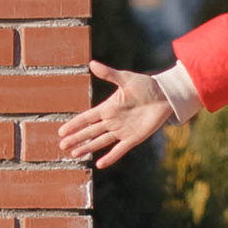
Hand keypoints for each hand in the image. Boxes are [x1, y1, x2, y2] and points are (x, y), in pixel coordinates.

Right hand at [58, 62, 174, 167]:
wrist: (166, 95)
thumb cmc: (146, 85)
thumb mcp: (125, 79)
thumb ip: (109, 74)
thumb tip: (92, 63)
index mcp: (108, 107)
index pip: (87, 117)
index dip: (75, 124)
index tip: (61, 131)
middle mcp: (113, 120)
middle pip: (90, 131)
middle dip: (76, 138)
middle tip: (61, 145)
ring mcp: (122, 130)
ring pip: (100, 141)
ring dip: (87, 147)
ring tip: (74, 154)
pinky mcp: (134, 138)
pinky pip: (119, 149)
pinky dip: (110, 157)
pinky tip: (99, 164)